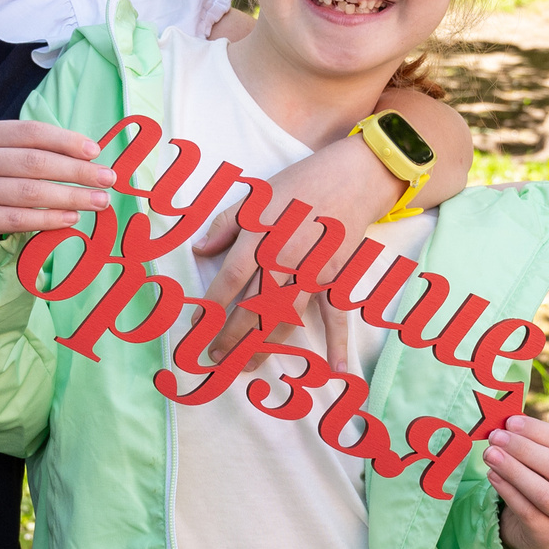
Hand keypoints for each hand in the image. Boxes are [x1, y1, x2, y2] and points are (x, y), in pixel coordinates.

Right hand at [0, 120, 117, 242]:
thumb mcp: (7, 155)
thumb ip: (39, 151)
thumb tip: (92, 156)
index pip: (31, 132)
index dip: (65, 140)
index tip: (95, 151)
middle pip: (34, 162)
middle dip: (76, 171)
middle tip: (107, 179)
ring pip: (29, 192)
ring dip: (70, 197)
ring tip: (98, 201)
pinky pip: (18, 219)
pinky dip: (50, 219)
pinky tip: (72, 218)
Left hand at [196, 134, 404, 371]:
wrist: (351, 178)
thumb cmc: (299, 185)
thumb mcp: (254, 195)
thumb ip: (224, 224)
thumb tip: (198, 250)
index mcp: (260, 236)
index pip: (231, 278)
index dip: (212, 305)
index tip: (197, 326)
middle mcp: (285, 258)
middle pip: (254, 306)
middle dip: (232, 337)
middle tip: (216, 358)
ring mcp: (313, 271)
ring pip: (286, 317)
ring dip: (265, 346)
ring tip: (246, 367)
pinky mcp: (337, 278)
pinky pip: (337, 315)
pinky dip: (339, 343)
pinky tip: (336, 371)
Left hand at [486, 415, 548, 548]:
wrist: (536, 527)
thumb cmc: (541, 483)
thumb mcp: (544, 463)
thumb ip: (533, 442)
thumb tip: (509, 421)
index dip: (539, 431)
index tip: (511, 422)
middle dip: (524, 449)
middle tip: (496, 437)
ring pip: (543, 492)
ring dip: (514, 470)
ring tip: (490, 454)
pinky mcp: (548, 535)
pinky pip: (526, 510)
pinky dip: (507, 491)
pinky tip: (492, 475)